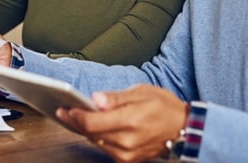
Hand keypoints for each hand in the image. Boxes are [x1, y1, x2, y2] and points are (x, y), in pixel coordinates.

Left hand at [57, 84, 187, 162]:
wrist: (183, 128)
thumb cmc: (164, 107)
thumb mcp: (141, 92)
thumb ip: (115, 98)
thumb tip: (95, 99)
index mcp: (130, 120)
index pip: (92, 122)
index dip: (76, 116)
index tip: (66, 108)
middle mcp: (127, 141)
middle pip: (91, 133)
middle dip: (75, 122)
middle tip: (64, 111)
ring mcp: (127, 153)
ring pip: (96, 142)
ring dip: (85, 130)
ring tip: (74, 117)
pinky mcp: (128, 160)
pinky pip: (105, 148)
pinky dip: (97, 137)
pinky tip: (92, 128)